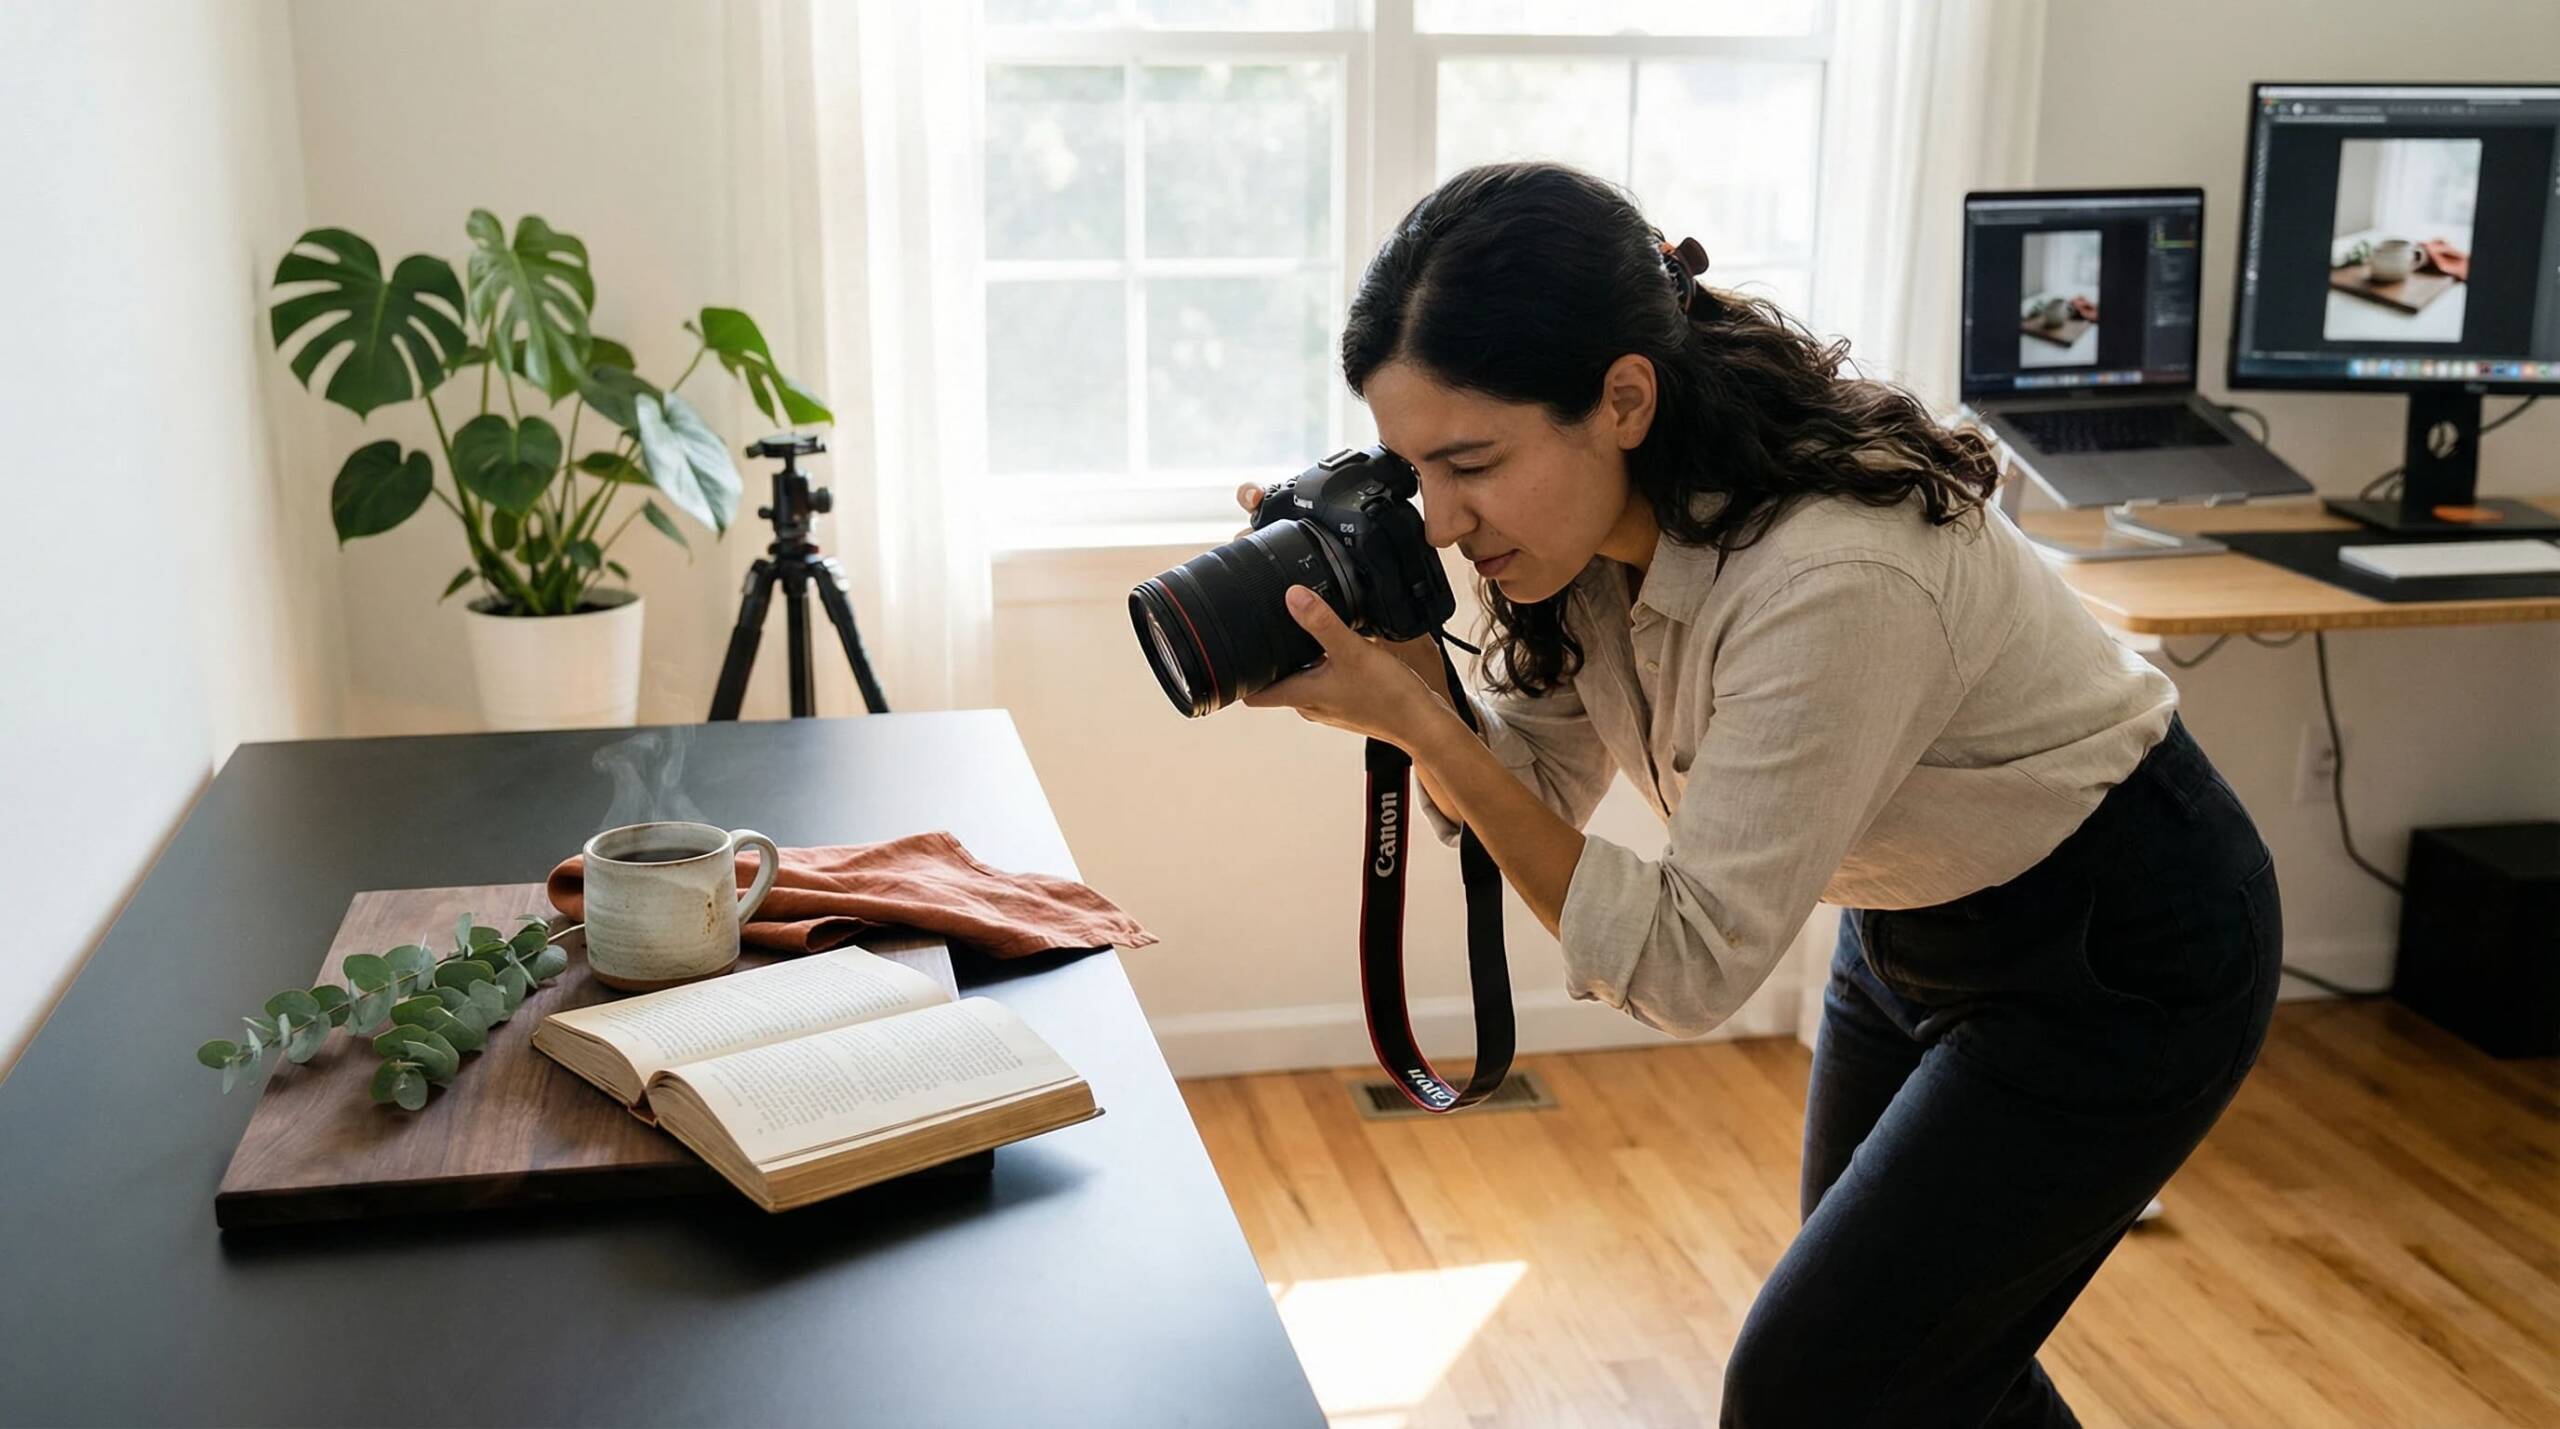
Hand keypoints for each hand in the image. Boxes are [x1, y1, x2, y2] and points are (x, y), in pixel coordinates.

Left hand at [1237, 481, 1459, 724]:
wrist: (1423, 724)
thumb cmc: (1389, 696)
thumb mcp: (1353, 651)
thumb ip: (1322, 623)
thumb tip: (1292, 596)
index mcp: (1301, 696)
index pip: (1254, 695)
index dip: (1237, 678)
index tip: (1228, 656)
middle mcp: (1310, 705)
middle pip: (1277, 681)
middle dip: (1270, 659)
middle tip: (1266, 628)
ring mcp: (1329, 706)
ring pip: (1302, 680)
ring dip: (1299, 660)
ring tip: (1301, 630)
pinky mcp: (1348, 703)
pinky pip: (1325, 681)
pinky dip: (1324, 665)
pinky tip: (1338, 647)